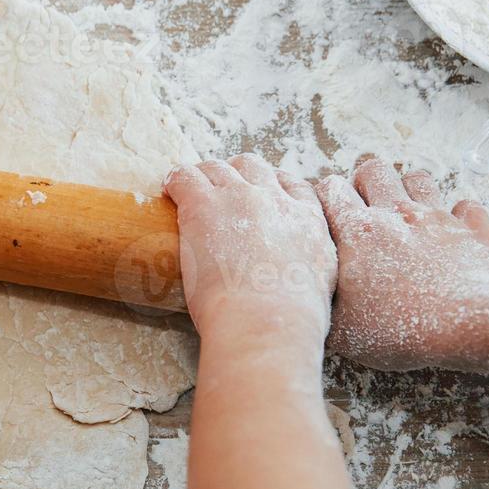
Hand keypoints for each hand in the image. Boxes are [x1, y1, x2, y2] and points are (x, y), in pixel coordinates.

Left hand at [164, 155, 336, 341]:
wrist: (265, 321)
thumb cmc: (290, 319)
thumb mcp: (320, 284)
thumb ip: (310, 267)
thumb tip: (293, 276)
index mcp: (307, 219)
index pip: (293, 185)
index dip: (273, 185)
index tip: (259, 194)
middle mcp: (274, 199)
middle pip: (253, 167)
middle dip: (236, 175)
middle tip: (219, 194)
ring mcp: (239, 197)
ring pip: (217, 168)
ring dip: (203, 177)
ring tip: (188, 191)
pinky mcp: (203, 204)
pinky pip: (184, 176)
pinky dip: (175, 180)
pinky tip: (168, 190)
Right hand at [316, 160, 488, 370]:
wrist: (463, 324)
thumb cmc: (397, 327)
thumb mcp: (341, 328)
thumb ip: (322, 303)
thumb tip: (313, 296)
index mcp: (357, 231)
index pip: (331, 189)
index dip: (325, 197)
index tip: (327, 214)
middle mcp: (394, 213)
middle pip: (372, 170)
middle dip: (364, 183)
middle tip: (364, 209)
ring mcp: (436, 216)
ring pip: (417, 177)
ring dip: (408, 191)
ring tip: (406, 217)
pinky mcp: (470, 228)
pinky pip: (466, 206)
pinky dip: (458, 216)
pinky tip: (451, 234)